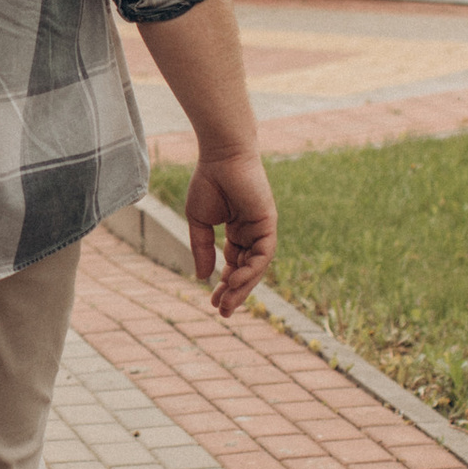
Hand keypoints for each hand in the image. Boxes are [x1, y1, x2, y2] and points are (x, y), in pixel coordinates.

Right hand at [184, 150, 276, 319]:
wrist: (221, 156)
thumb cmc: (209, 182)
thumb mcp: (199, 223)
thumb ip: (202, 249)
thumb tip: (202, 277)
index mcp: (238, 231)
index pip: (234, 264)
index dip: (225, 284)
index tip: (212, 302)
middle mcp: (252, 233)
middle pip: (247, 270)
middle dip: (235, 292)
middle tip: (222, 312)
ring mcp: (262, 229)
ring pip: (256, 266)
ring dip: (242, 286)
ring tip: (227, 303)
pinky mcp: (268, 223)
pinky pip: (263, 254)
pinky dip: (251, 269)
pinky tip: (235, 281)